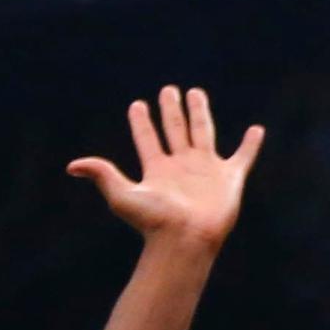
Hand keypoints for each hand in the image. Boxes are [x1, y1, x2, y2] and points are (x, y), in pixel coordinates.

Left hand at [68, 84, 264, 253]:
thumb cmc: (155, 222)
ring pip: (204, 133)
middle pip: (175, 130)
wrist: (186, 240)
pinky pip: (243, 157)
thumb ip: (103, 174)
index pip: (147, 139)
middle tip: (168, 90)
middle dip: (171, 110)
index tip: (137, 105)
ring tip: (196, 93)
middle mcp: (181, 167)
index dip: (141, 122)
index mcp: (158, 170)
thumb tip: (72, 166)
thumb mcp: (123, 195)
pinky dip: (251, 145)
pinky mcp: (230, 179)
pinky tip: (257, 131)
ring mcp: (207, 171)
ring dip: (200, 113)